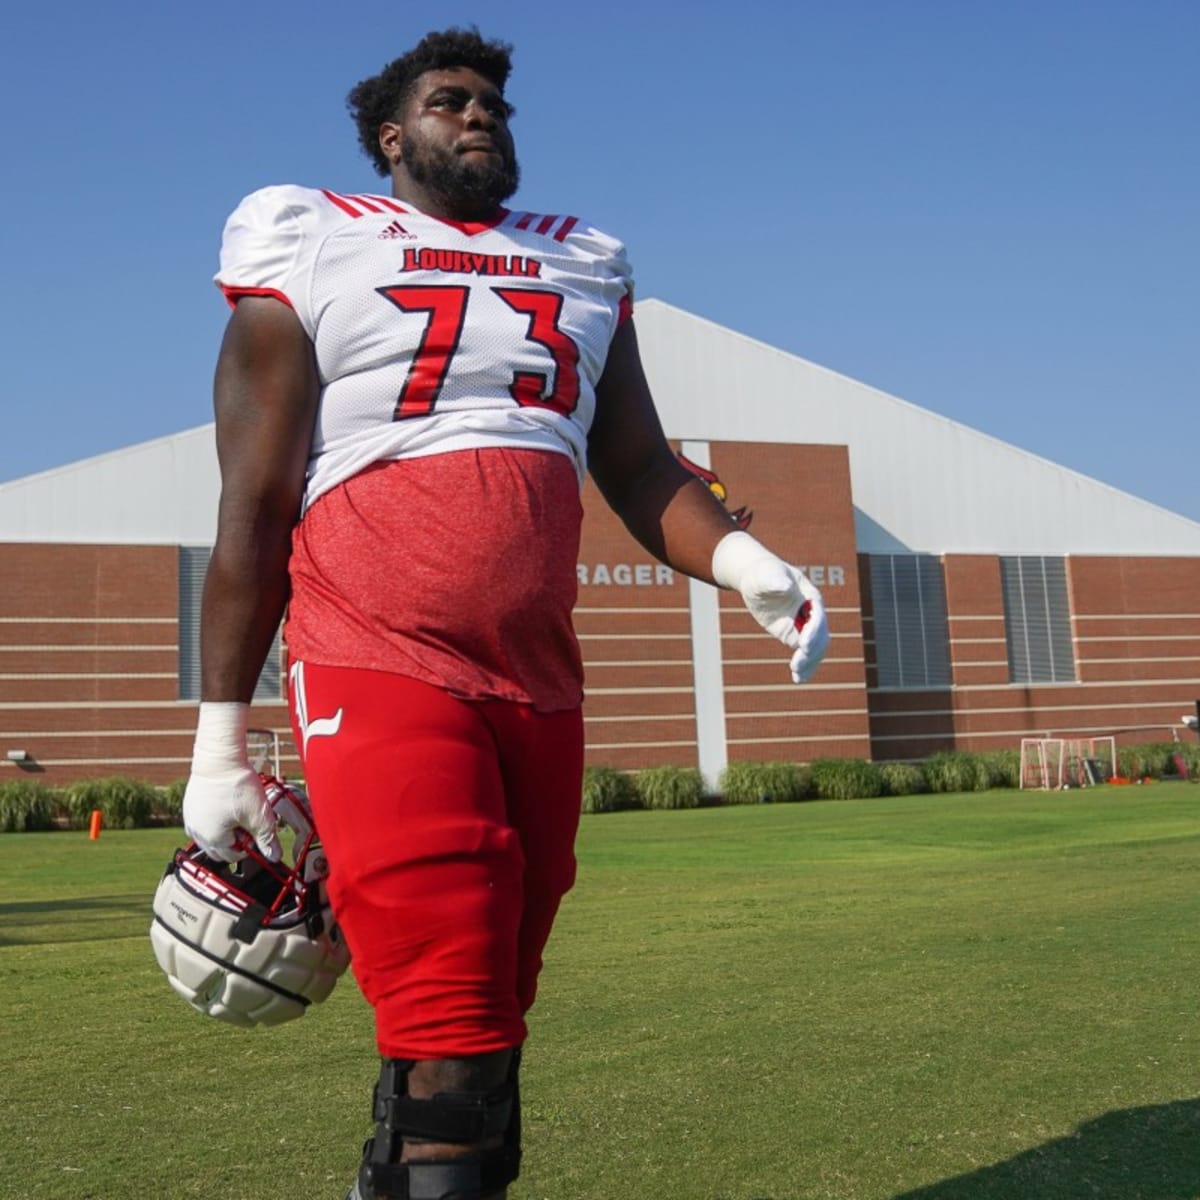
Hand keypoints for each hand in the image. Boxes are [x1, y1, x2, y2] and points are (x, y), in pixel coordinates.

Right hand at [182, 703, 280, 861]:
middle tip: (249, 823)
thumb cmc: (238, 785)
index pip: (234, 856)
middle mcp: (197, 833)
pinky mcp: (189, 807)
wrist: (220, 759)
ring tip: (238, 813)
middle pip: (219, 851)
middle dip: (236, 842)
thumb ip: (267, 838)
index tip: (258, 831)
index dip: (250, 846)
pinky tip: (226, 806)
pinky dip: (214, 821)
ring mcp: (190, 820)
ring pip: (209, 838)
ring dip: (224, 832)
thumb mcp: (259, 814)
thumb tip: (274, 856)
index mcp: (214, 839)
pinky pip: (201, 823)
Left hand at [712, 532, 830, 683]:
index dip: (813, 631)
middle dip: (811, 651)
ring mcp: (804, 625)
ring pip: (815, 648)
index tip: (802, 644)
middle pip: (820, 636)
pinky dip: (804, 666)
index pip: (817, 616)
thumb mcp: (766, 573)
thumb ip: (775, 579)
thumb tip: (784, 586)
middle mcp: (811, 613)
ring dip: (809, 663)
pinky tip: (798, 678)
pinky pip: (804, 653)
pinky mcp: (794, 634)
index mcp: (810, 596)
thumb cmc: (762, 573)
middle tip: (796, 663)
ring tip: (797, 675)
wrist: (757, 579)